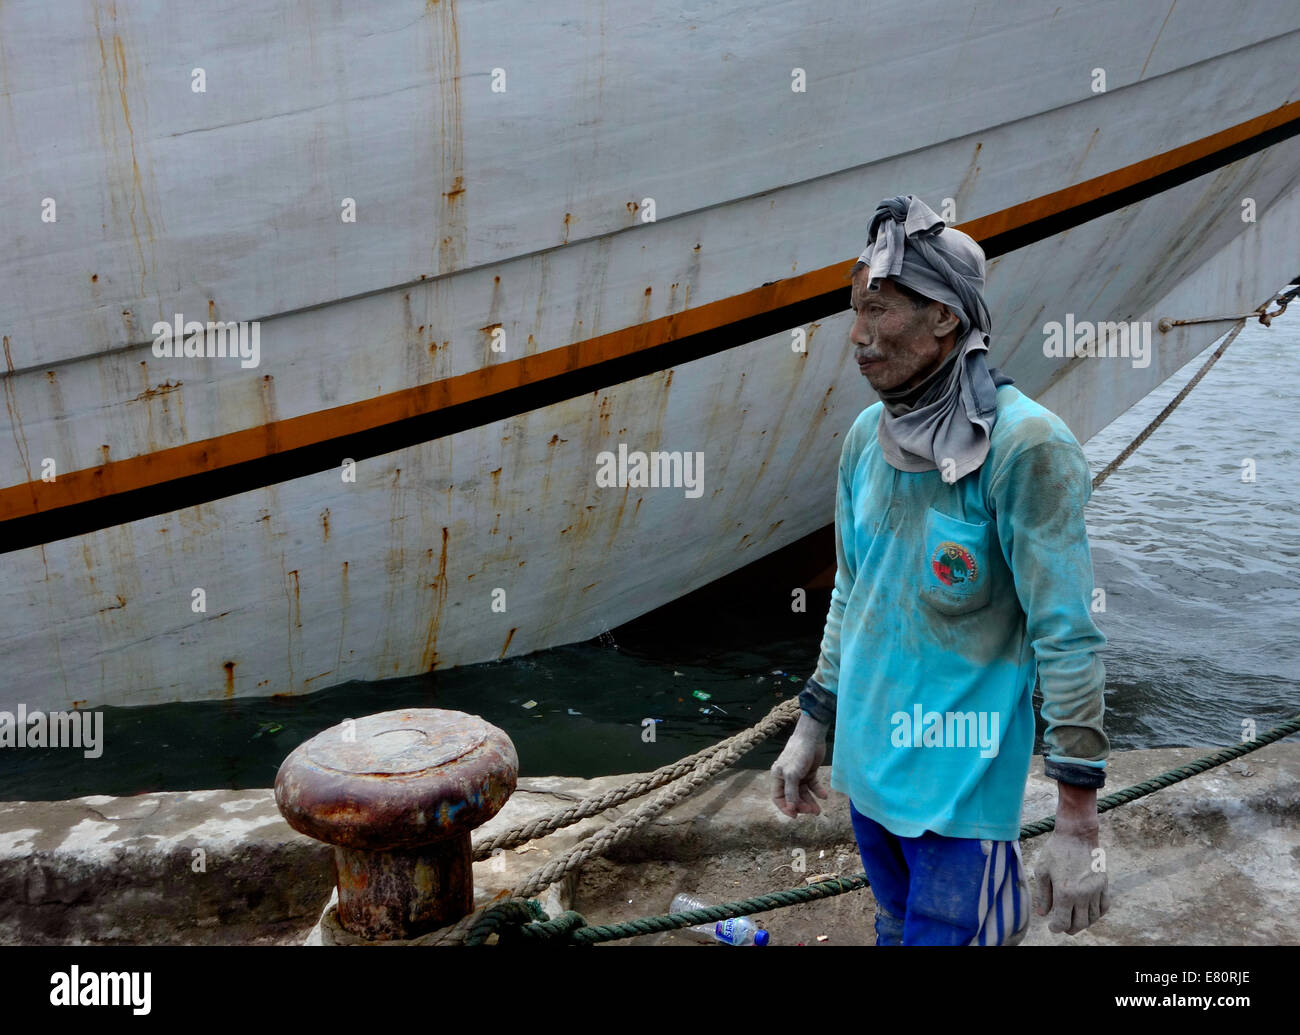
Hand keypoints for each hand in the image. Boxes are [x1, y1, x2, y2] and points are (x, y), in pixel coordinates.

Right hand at [771, 713, 829, 817]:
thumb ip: (791, 792)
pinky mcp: (809, 772)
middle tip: (812, 811)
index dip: (785, 808)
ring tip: (818, 810)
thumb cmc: (798, 753)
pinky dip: (818, 791)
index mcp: (778, 777)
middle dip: (801, 806)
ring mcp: (798, 775)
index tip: (795, 816)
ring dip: (810, 802)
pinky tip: (824, 796)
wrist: (812, 737)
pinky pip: (812, 786)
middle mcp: (787, 777)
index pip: (778, 797)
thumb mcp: (792, 774)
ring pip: (803, 793)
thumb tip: (791, 808)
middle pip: (792, 797)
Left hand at [1032, 790, 1109, 934]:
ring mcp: (1095, 890)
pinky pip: (1104, 907)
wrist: (1077, 834)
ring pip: (1093, 917)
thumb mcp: (1042, 871)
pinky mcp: (1104, 884)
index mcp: (1065, 892)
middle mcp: (1082, 894)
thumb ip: (1042, 895)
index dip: (1056, 928)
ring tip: (1074, 920)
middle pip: (1080, 924)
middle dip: (1070, 929)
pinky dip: (1097, 914)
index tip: (1052, 927)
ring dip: (1084, 923)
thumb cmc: (1056, 850)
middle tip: (1063, 927)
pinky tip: (1089, 912)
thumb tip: (1043, 914)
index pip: (1063, 921)